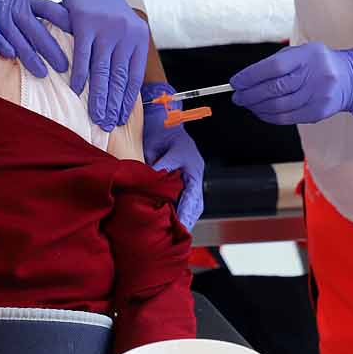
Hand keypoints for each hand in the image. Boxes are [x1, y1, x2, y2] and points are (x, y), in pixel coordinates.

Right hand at [0, 0, 71, 77]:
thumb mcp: (24, 2)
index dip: (63, 18)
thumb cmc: (5, 2)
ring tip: (43, 73)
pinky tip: (11, 55)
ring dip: (30, 56)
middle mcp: (16, 10)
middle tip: (64, 66)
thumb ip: (44, 11)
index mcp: (27, 2)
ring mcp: (0, 18)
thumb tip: (72, 20)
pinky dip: (3, 45)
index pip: (49, 9)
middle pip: (37, 30)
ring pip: (18, 39)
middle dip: (51, 49)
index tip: (78, 31)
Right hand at [51, 0, 148, 130]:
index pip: (134, 76)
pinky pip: (82, 56)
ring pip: (101, 71)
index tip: (121, 118)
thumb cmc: (108, 14)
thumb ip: (126, 56)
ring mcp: (106, 29)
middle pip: (118, 77)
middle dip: (113, 105)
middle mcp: (126, 34)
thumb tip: (122, 93)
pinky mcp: (86, 24)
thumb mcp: (125, 31)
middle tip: (107, 124)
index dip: (127, 100)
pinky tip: (76, 90)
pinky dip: (79, 75)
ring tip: (95, 115)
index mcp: (139, 39)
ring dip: (97, 96)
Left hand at [142, 82, 205, 228]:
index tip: (180, 222)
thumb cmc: (162, 130)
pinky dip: (183, 210)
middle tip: (181, 235)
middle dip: (189, 219)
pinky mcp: (183, 177)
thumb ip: (161, 164)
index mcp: (192, 165)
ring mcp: (190, 175)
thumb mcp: (160, 146)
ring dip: (187, 216)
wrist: (162, 118)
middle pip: (196, 202)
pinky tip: (175, 221)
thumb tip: (156, 181)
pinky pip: (186, 197)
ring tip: (178, 233)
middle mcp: (194, 172)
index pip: (191, 193)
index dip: (185, 210)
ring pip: (194, 202)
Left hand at [231, 43, 352, 125]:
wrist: (350, 78)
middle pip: (275, 88)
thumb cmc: (317, 63)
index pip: (273, 67)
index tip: (236, 82)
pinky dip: (269, 116)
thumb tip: (246, 80)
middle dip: (250, 94)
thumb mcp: (300, 53)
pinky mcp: (318, 112)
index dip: (251, 76)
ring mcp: (317, 95)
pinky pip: (288, 117)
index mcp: (307, 55)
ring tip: (247, 104)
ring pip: (279, 106)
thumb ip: (275, 63)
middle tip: (238, 96)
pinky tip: (261, 112)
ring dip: (257, 107)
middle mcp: (314, 75)